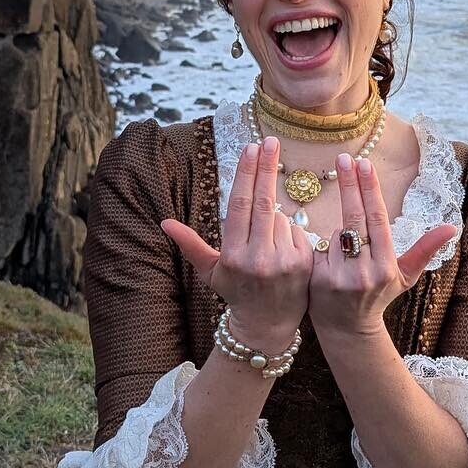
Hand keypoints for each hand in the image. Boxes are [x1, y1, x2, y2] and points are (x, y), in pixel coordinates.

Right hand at [160, 136, 312, 348]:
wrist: (266, 326)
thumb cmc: (235, 293)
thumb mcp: (210, 271)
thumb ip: (190, 244)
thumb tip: (164, 222)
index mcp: (233, 255)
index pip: (240, 205)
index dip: (246, 174)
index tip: (252, 148)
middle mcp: (258, 258)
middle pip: (264, 202)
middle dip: (267, 168)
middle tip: (271, 141)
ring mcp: (283, 261)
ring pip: (281, 217)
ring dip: (274, 215)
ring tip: (267, 237)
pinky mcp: (303, 265)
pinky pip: (296, 231)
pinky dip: (289, 230)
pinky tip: (282, 245)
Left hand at [308, 153, 458, 337]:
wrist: (348, 330)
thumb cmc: (379, 295)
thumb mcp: (405, 276)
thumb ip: (425, 249)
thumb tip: (453, 227)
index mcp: (387, 266)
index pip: (377, 219)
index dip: (370, 190)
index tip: (364, 163)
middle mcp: (364, 272)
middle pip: (354, 219)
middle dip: (349, 185)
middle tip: (343, 158)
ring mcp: (339, 277)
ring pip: (336, 233)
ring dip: (338, 226)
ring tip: (343, 233)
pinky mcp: (317, 281)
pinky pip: (318, 247)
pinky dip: (322, 242)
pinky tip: (327, 249)